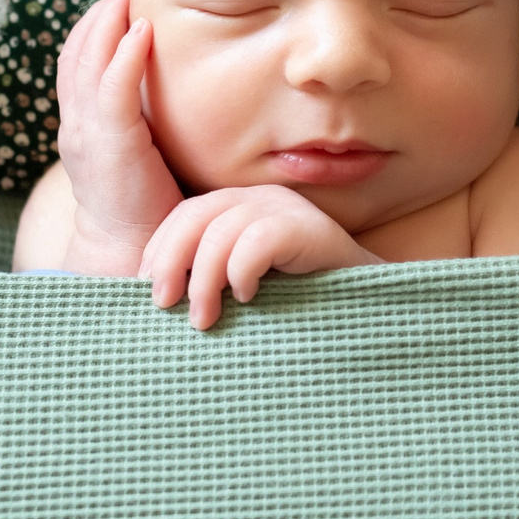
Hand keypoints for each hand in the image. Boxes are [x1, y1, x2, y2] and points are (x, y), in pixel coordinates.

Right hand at [53, 0, 183, 274]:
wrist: (130, 254)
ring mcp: (87, 133)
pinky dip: (124, 55)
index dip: (92, 29)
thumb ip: (143, 123)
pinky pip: (112, 89)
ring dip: (107, 22)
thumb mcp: (137, 155)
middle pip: (75, 54)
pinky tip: (143, 31)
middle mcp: (75, 125)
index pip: (76, 64)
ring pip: (86, 62)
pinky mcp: (110, 144)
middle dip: (98, 16)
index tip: (117, 1)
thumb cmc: (145, 208)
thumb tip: (172, 94)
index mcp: (81, 127)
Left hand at [139, 185, 382, 331]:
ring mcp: (288, 210)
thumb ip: (208, 283)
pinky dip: (243, 270)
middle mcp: (262, 200)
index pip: (185, 215)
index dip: (159, 251)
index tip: (149, 294)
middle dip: (170, 261)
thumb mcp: (243, 291)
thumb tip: (154, 301)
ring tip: (204, 318)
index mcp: (240, 208)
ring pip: (222, 230)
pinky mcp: (311, 230)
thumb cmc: (298, 310)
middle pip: (196, 216)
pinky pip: (260, 239)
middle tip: (164, 306)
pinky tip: (249, 297)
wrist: (368, 315)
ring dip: (204, 279)